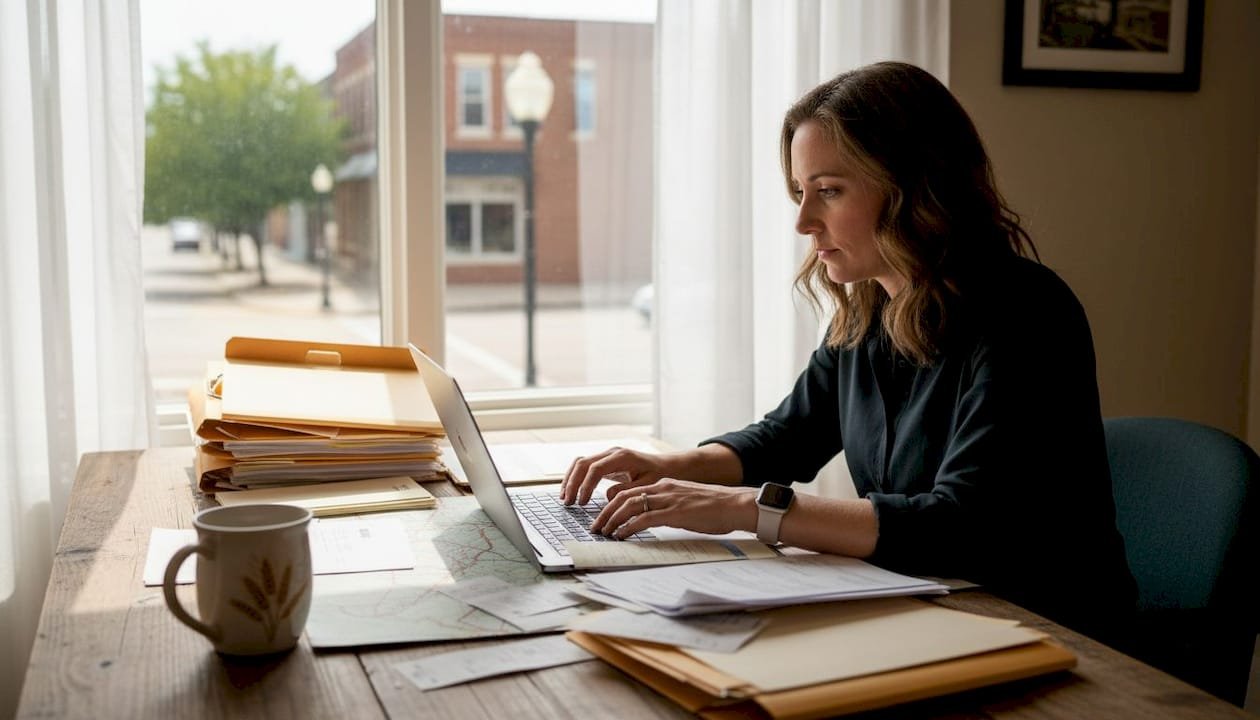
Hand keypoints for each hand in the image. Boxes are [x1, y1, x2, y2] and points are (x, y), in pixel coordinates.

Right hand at [560, 446, 676, 504]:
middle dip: (573, 483)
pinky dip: (576, 478)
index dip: (586, 486)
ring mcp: (607, 456)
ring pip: (581, 463)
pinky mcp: (606, 462)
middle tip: (567, 502)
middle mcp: (612, 453)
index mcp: (622, 457)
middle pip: (583, 463)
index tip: (582, 502)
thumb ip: (627, 491)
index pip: (595, 469)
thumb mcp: (646, 485)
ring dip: (570, 479)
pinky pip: (586, 467)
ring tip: (565, 498)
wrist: (667, 466)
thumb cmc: (659, 475)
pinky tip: (572, 492)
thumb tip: (608, 497)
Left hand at [589, 478, 758, 538]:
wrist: (736, 504)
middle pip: (623, 497)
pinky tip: (621, 536)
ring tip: (603, 533)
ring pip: (629, 506)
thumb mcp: (686, 502)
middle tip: (595, 527)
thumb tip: (653, 519)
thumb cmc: (715, 507)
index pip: (630, 492)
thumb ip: (668, 507)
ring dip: (612, 520)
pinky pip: (644, 518)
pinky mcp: (674, 512)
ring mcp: (668, 499)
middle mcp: (663, 488)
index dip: (612, 505)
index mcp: (664, 485)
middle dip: (605, 513)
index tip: (603, 518)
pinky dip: (628, 527)